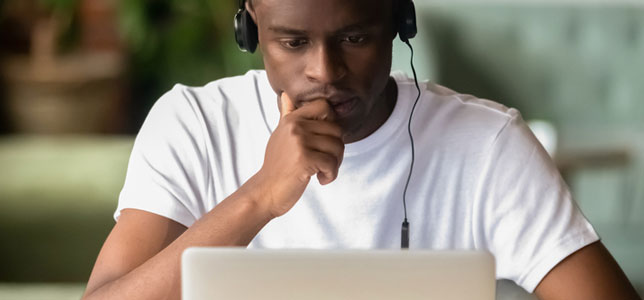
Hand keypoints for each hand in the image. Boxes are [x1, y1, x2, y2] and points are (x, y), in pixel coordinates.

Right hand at [252, 92, 343, 218]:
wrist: (266, 191)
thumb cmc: (277, 166)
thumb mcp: (280, 135)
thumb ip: (287, 115)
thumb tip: (286, 95)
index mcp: (291, 119)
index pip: (324, 106)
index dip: (332, 122)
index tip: (324, 140)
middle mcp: (295, 126)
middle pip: (336, 130)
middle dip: (337, 150)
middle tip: (326, 163)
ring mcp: (299, 142)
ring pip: (337, 147)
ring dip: (335, 164)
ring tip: (322, 172)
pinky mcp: (304, 159)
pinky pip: (332, 163)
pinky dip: (331, 175)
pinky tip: (320, 179)